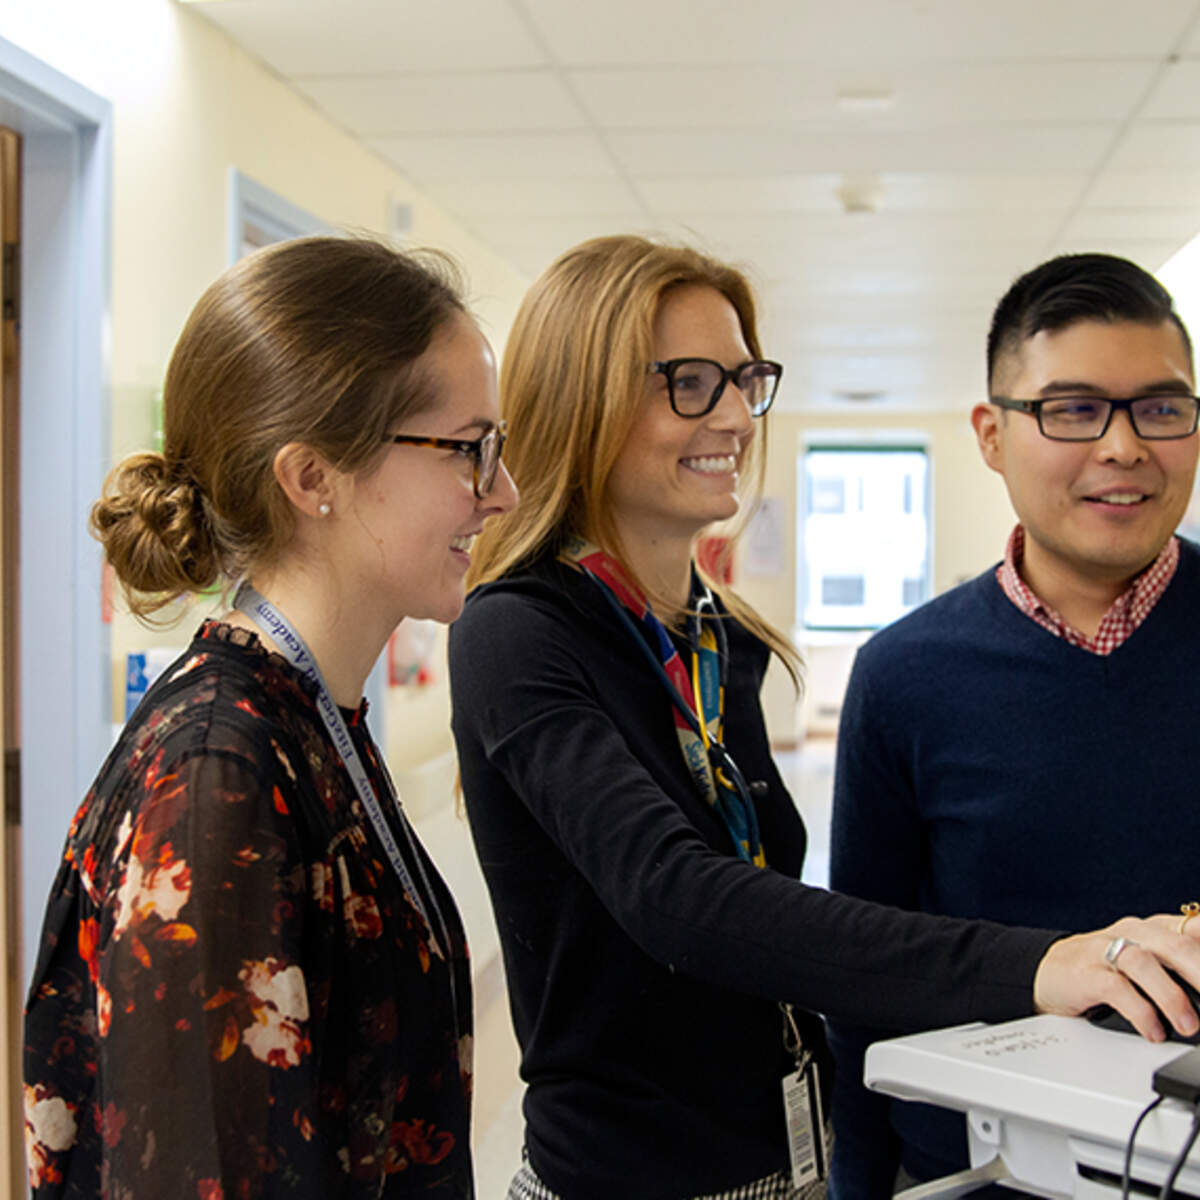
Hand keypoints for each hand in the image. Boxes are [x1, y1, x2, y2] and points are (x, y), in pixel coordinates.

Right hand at [1034, 914, 1199, 1040]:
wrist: (1051, 972)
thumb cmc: (1109, 970)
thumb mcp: (1151, 964)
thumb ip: (1184, 969)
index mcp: (1155, 929)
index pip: (1193, 927)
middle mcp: (1132, 933)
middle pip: (1174, 944)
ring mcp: (1105, 949)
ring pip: (1143, 962)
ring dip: (1171, 997)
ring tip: (1188, 1026)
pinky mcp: (1085, 972)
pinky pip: (1115, 987)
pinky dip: (1140, 1011)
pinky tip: (1153, 1030)